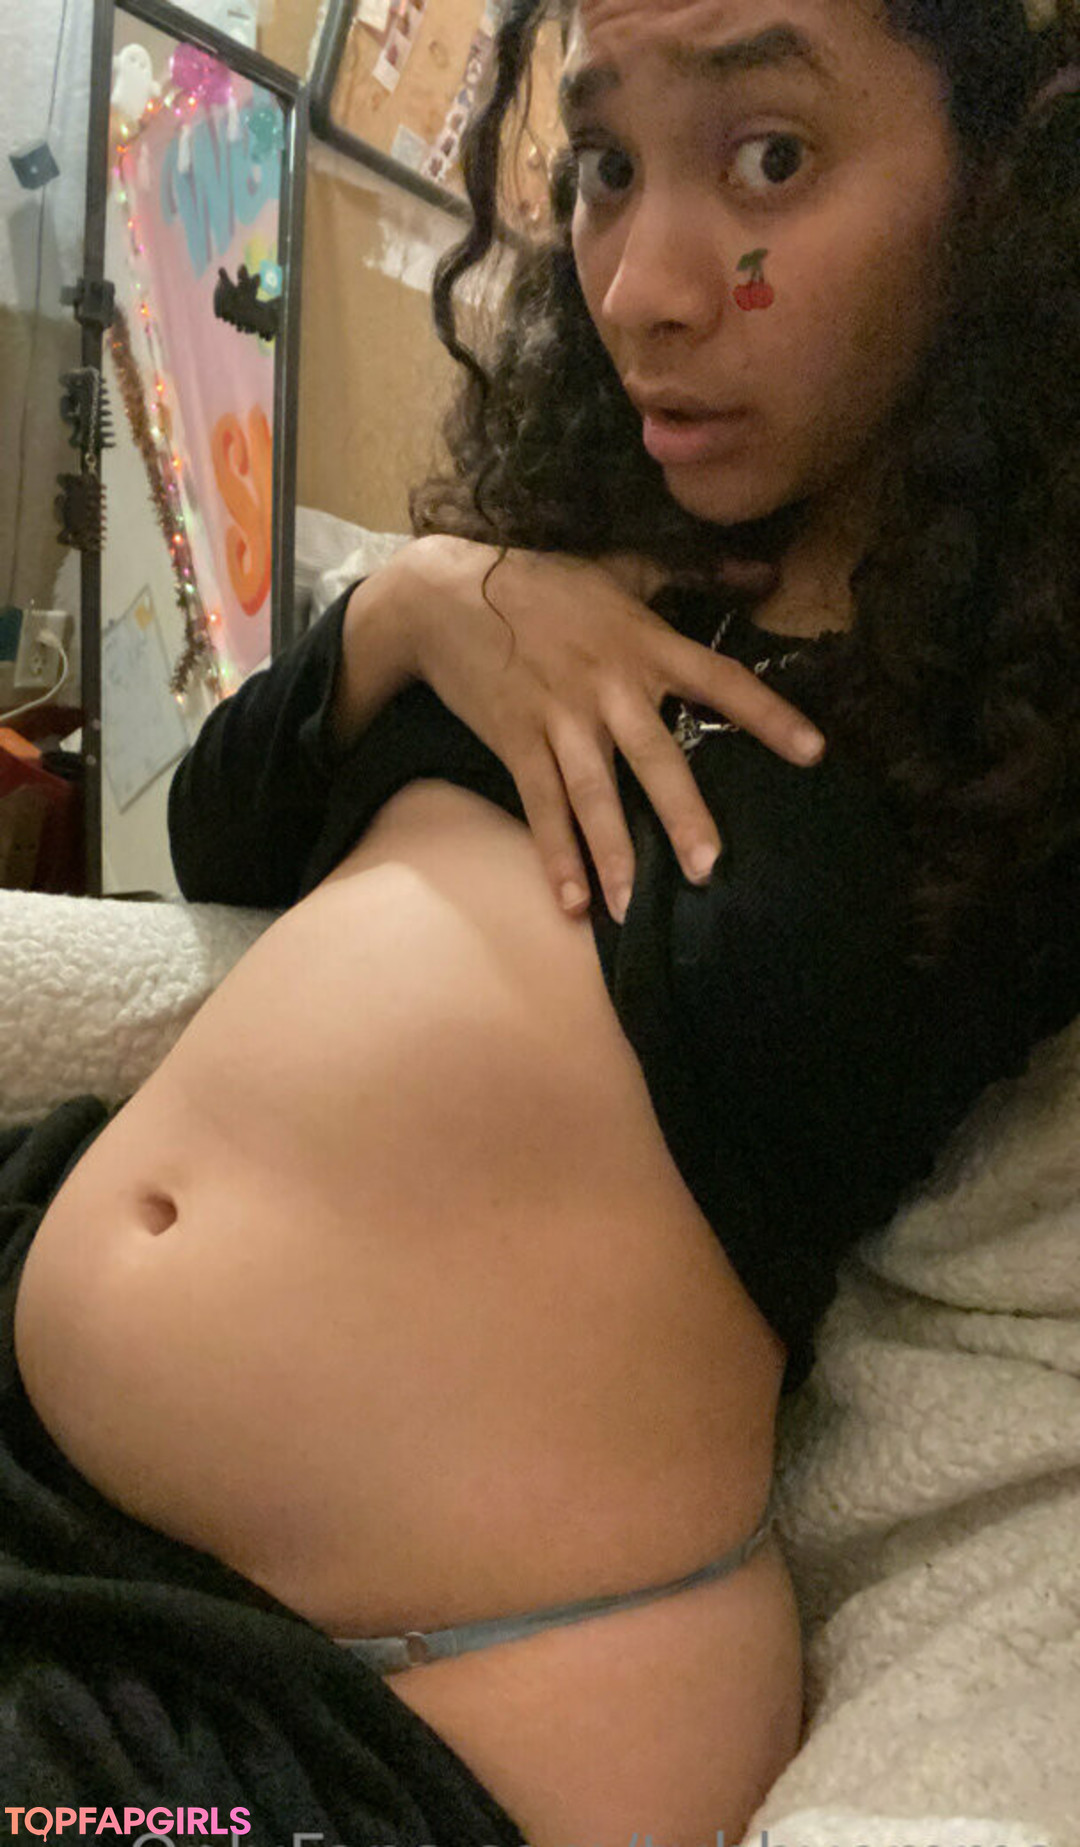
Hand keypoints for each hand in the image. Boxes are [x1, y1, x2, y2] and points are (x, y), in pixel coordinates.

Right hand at [369, 535, 826, 923]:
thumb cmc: (542, 582)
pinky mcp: (516, 741)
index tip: (813, 752)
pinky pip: (540, 805)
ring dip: (612, 851)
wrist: (443, 595)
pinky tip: (571, 902)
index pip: (720, 679)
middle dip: (682, 813)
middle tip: (709, 867)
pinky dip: (554, 854)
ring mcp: (559, 718)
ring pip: (592, 793)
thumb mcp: (622, 567)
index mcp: (644, 643)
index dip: (767, 714)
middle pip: (653, 756)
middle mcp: (608, 686)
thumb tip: (770, 573)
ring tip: (630, 908)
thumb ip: (696, 574)